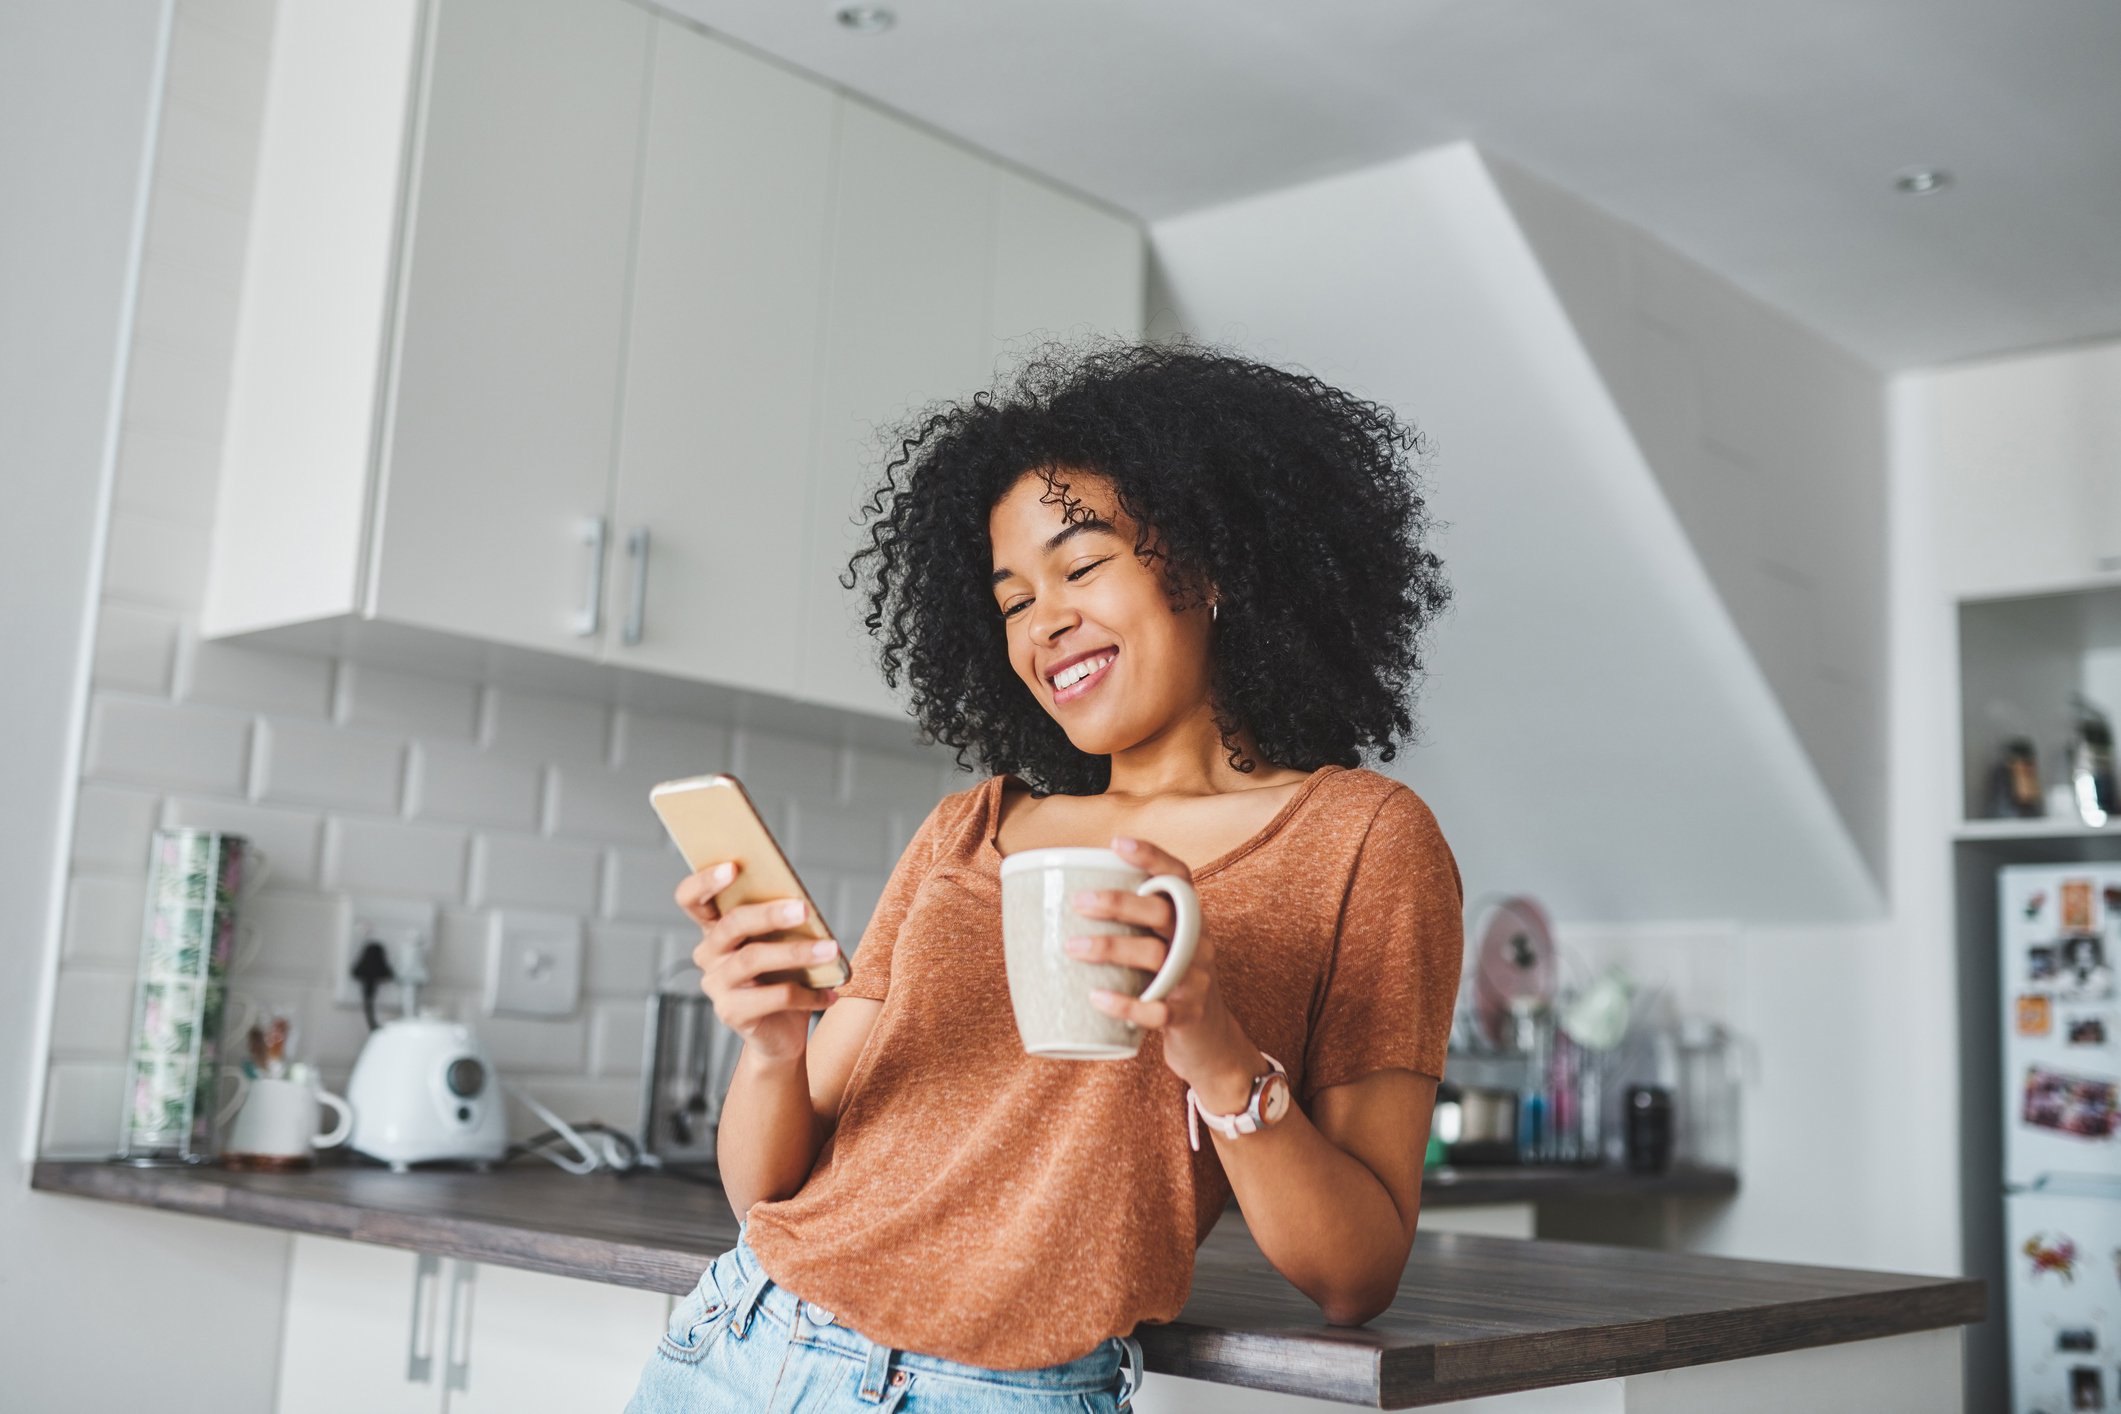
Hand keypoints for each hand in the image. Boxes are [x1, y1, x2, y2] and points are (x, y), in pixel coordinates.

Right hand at [675, 861, 838, 1062]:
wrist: (781, 1033)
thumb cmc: (784, 976)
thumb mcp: (783, 943)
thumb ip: (783, 921)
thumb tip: (802, 904)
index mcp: (716, 928)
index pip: (692, 899)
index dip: (706, 881)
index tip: (733, 866)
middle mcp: (708, 954)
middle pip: (731, 925)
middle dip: (769, 914)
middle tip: (804, 909)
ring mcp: (716, 985)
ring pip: (752, 959)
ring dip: (796, 953)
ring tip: (831, 950)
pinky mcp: (731, 1013)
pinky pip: (773, 997)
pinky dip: (807, 994)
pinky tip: (831, 994)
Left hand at [1065, 836, 1261, 1098]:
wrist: (1211, 1042)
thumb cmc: (1171, 984)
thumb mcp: (1165, 948)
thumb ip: (1133, 926)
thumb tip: (1059, 904)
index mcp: (1190, 920)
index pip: (1180, 877)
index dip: (1152, 856)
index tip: (1117, 843)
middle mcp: (1198, 943)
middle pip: (1163, 913)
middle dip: (1119, 903)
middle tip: (1078, 901)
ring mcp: (1195, 980)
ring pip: (1156, 957)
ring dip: (1111, 949)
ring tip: (1071, 948)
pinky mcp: (1188, 1016)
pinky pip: (1157, 1010)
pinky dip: (1125, 1004)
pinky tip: (1096, 998)